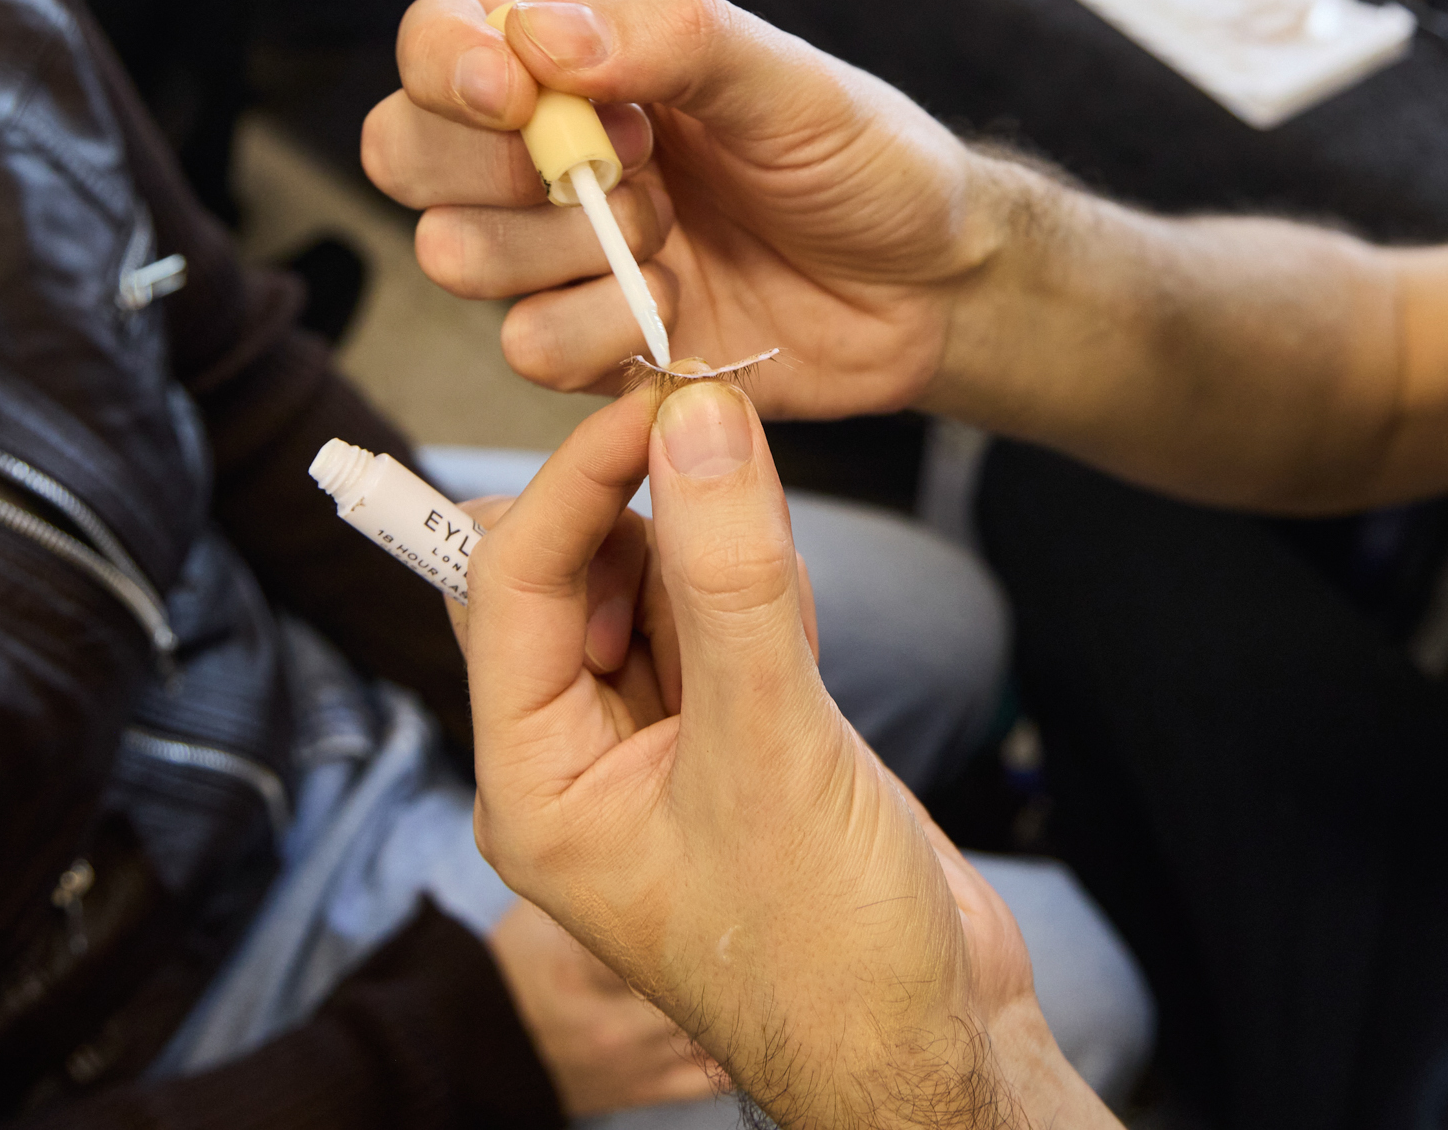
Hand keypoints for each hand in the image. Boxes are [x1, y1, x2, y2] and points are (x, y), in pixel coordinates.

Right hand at [361, 0, 1014, 420]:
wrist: (931, 286)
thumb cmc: (863, 158)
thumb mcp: (784, 78)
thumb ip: (668, 40)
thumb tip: (540, 40)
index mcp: (576, 57)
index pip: (438, 39)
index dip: (446, 68)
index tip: (516, 96)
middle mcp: (543, 151)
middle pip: (405, 151)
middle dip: (491, 169)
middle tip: (620, 167)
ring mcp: (557, 252)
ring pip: (453, 255)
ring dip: (567, 251)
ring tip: (670, 236)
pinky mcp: (587, 344)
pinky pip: (527, 346)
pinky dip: (604, 330)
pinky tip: (679, 307)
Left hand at [461, 384, 1107, 1128]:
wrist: (936, 1045)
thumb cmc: (830, 954)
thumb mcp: (773, 751)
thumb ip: (730, 581)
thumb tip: (697, 422)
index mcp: (534, 782)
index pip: (512, 583)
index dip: (579, 480)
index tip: (659, 401)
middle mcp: (575, 757)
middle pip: (564, 570)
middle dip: (636, 506)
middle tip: (714, 449)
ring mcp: (656, 742)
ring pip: (645, 580)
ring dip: (702, 545)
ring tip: (772, 581)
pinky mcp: (732, 731)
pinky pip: (713, 613)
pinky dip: (751, 582)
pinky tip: (796, 612)